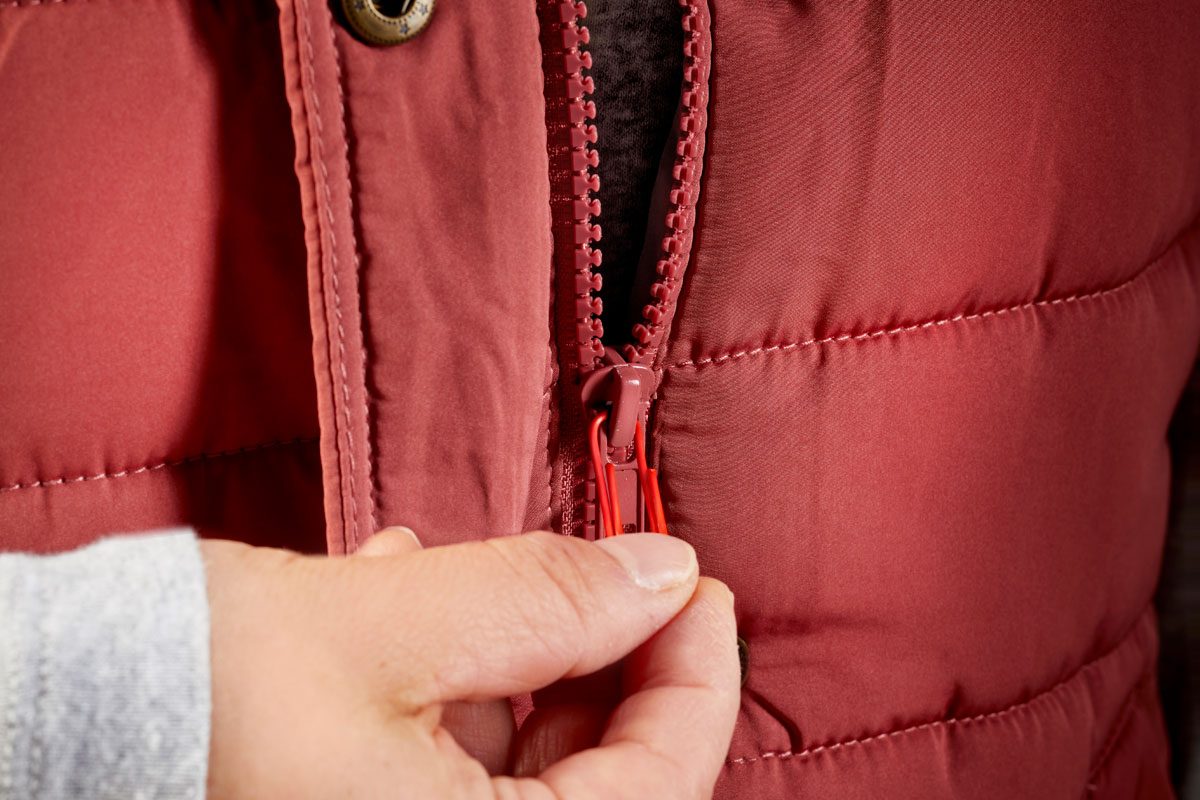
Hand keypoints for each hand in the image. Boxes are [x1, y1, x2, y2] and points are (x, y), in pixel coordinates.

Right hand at [202, 528, 739, 798]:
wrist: (43, 712)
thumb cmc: (192, 692)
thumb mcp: (388, 628)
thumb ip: (543, 600)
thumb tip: (664, 573)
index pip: (659, 788)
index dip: (697, 675)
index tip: (700, 583)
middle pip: (598, 775)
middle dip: (609, 656)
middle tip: (610, 563)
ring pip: (521, 759)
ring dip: (519, 655)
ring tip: (478, 573)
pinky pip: (448, 758)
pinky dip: (452, 681)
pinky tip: (411, 606)